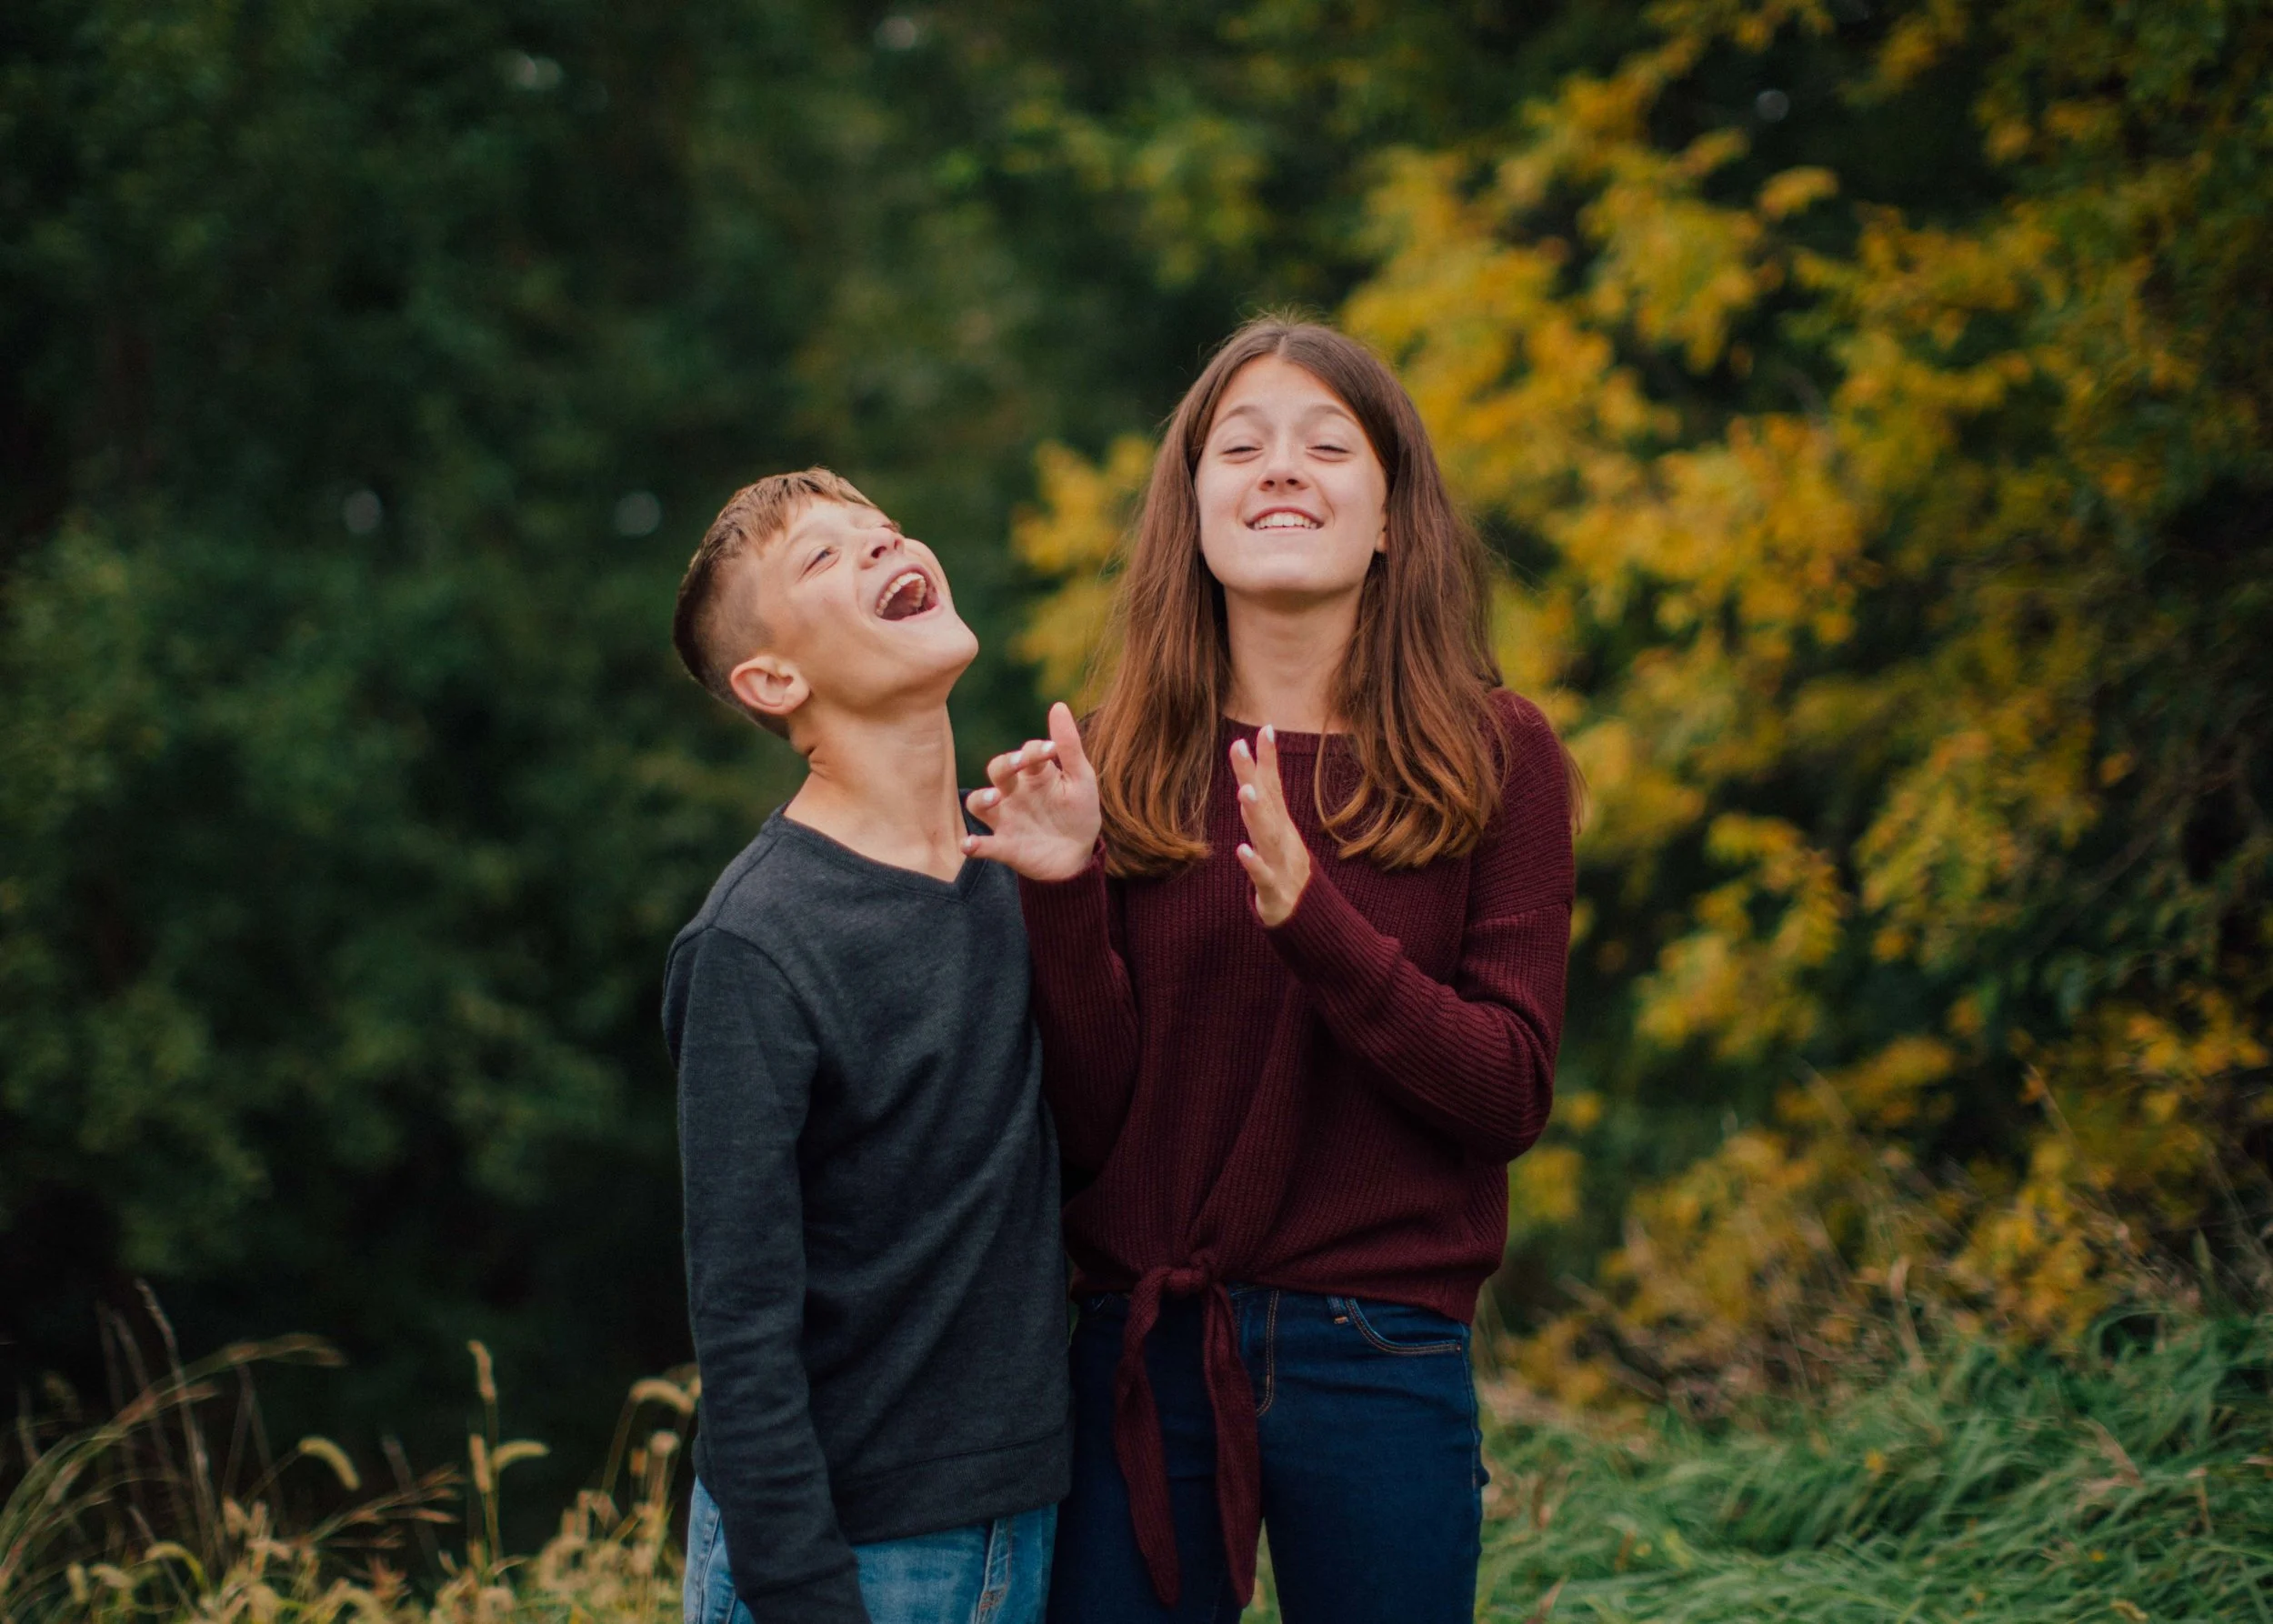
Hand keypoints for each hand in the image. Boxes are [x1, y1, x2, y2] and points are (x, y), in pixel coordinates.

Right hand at [963, 702, 1102, 880]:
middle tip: (1018, 763)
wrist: (1080, 855)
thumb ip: (1069, 745)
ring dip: (982, 798)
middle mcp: (1015, 792)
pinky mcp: (1004, 846)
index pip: (1027, 753)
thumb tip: (1058, 705)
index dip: (1036, 749)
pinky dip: (973, 845)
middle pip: (997, 770)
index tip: (1053, 750)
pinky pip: (983, 845)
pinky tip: (969, 845)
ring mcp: (1006, 819)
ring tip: (994, 797)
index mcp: (1035, 774)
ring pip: (978, 803)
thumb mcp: (1081, 779)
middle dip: (1005, 764)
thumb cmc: (1078, 812)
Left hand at [1230, 726, 1311, 926]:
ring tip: (1244, 791)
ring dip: (1256, 814)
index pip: (1274, 787)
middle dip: (1254, 775)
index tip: (1264, 728)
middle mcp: (1282, 839)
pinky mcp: (1273, 891)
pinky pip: (1262, 876)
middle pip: (1267, 803)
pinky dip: (1254, 863)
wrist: (1307, 920)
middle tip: (1239, 746)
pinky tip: (1241, 850)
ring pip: (1267, 836)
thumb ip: (1265, 810)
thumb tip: (1249, 781)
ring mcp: (1280, 863)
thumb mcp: (1276, 838)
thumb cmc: (1284, 872)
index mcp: (1281, 826)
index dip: (1268, 759)